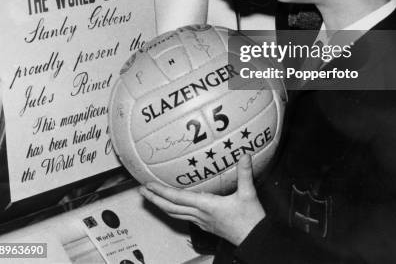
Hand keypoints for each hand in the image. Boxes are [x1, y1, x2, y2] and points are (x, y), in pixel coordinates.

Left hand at [140, 155, 265, 245]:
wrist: (254, 240)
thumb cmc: (250, 219)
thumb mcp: (248, 194)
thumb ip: (244, 173)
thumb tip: (244, 155)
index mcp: (206, 206)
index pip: (178, 198)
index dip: (161, 192)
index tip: (148, 185)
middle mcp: (200, 214)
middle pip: (171, 208)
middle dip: (155, 199)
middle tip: (142, 191)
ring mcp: (202, 222)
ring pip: (176, 214)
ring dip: (162, 205)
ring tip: (152, 198)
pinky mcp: (206, 225)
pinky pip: (184, 217)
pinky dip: (174, 210)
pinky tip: (174, 207)